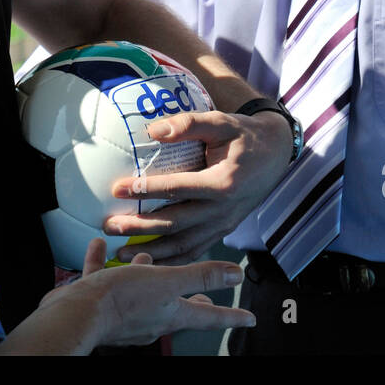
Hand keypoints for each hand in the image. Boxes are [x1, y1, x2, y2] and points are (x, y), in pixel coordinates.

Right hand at [37, 238, 253, 348]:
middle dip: (187, 299)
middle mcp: (150, 318)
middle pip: (175, 308)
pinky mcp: (98, 305)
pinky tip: (99, 246)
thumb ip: (200, 275)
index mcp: (171, 313)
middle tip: (200, 296)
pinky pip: (104, 281)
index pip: (209, 316)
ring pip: (139, 293)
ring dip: (144, 275)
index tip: (249, 319)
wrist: (77, 315)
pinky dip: (103, 264)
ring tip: (144, 257)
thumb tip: (236, 276)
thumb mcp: (167, 281)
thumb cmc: (123, 299)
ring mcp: (124, 315)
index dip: (231, 316)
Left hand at [102, 108, 292, 264]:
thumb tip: (153, 131)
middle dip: (139, 227)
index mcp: (223, 182)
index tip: (117, 189)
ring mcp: (224, 225)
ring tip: (119, 253)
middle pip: (175, 223)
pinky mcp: (222, 232)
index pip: (178, 188)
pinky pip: (195, 252)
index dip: (146, 189)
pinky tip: (147, 263)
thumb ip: (189, 124)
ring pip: (183, 245)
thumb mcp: (221, 122)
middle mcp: (223, 210)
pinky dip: (170, 262)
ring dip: (150, 251)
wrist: (275, 155)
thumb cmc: (244, 136)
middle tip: (108, 226)